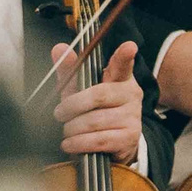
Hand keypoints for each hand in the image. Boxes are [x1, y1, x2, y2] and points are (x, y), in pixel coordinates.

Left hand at [53, 40, 142, 164]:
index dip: (125, 56)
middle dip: (71, 106)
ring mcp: (133, 117)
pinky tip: (70, 143)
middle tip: (59, 113)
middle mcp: (131, 95)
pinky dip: (78, 143)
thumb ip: (70, 70)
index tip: (128, 47)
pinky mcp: (130, 138)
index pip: (123, 65)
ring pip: (94, 121)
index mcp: (121, 79)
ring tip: (67, 131)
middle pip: (98, 96)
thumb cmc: (94, 111)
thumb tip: (58, 49)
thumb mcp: (80, 91)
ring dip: (72, 128)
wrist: (113, 142)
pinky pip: (98, 140)